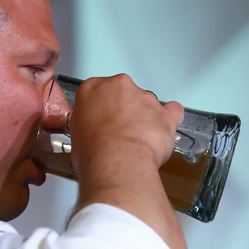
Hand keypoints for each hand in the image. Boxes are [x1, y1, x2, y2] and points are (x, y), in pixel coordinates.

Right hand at [67, 73, 183, 175]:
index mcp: (93, 88)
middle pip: (124, 93)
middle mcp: (120, 87)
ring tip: (137, 140)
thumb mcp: (76, 134)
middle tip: (117, 131)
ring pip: (147, 103)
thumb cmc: (94, 151)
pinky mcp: (164, 113)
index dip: (100, 108)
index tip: (101, 118)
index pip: (97, 90)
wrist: (116, 161)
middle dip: (123, 109)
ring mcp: (144, 98)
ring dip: (144, 117)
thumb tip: (90, 130)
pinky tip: (162, 130)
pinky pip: (172, 110)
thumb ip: (86, 123)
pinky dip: (169, 119)